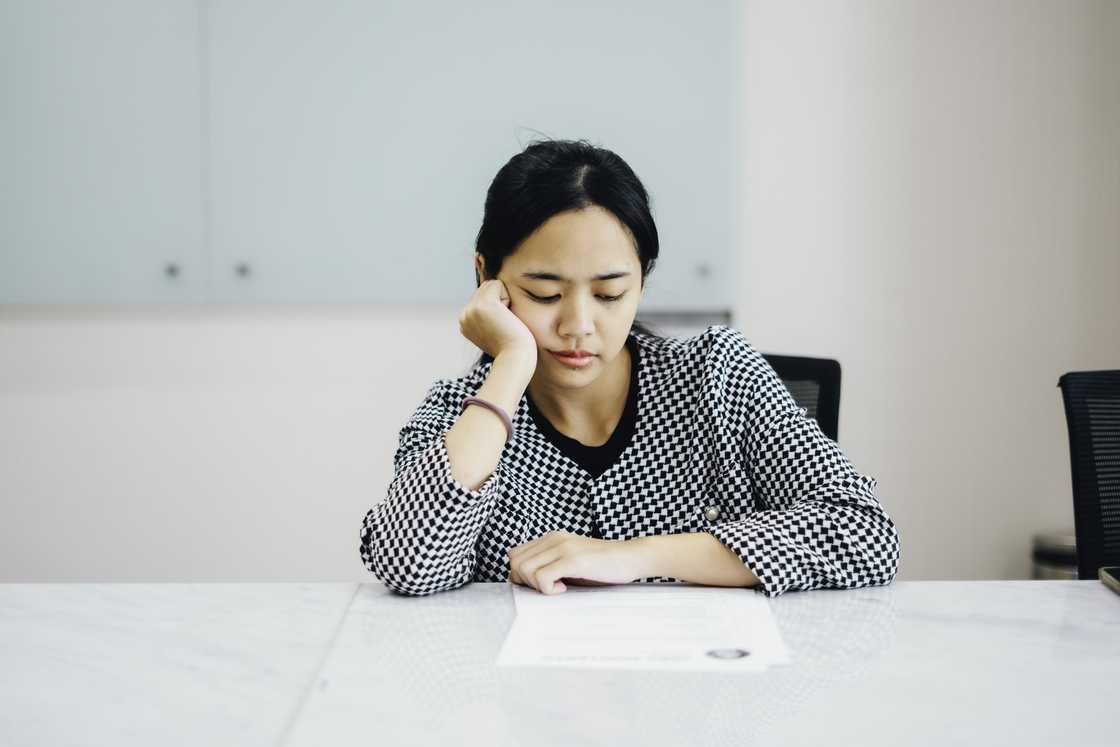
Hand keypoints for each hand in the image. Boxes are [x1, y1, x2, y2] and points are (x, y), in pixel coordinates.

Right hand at [458, 278, 537, 361]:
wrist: (515, 359)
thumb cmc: (512, 347)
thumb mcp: (493, 330)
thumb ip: (488, 316)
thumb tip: (494, 295)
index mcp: (465, 321)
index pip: (481, 296)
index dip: (497, 307)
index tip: (499, 329)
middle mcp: (464, 315)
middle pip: (486, 287)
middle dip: (500, 300)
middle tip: (504, 324)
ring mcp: (471, 309)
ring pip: (492, 285)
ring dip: (504, 299)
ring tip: (505, 321)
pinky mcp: (483, 305)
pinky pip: (498, 284)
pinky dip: (508, 298)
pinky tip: (507, 316)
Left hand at [506, 531, 648, 594]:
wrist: (632, 557)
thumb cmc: (603, 565)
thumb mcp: (570, 561)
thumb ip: (549, 565)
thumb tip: (523, 580)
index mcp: (551, 538)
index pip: (515, 555)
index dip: (520, 574)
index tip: (539, 585)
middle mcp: (554, 539)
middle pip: (515, 562)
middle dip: (525, 581)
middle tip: (547, 588)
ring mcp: (563, 547)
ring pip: (524, 569)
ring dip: (537, 586)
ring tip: (558, 588)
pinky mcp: (573, 559)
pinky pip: (543, 577)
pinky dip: (548, 589)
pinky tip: (564, 589)